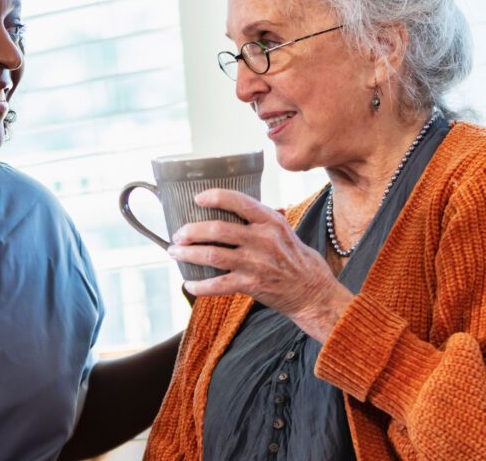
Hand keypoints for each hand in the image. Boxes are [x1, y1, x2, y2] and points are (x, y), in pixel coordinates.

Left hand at [169, 189, 353, 341]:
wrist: (313, 292)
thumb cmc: (295, 258)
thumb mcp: (283, 230)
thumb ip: (259, 219)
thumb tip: (227, 205)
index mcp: (270, 221)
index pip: (239, 201)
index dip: (215, 197)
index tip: (197, 199)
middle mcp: (263, 239)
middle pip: (217, 229)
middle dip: (191, 231)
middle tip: (177, 234)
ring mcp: (257, 262)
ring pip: (213, 255)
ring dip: (188, 254)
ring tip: (175, 253)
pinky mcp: (252, 284)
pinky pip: (218, 285)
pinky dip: (200, 286)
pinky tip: (188, 284)